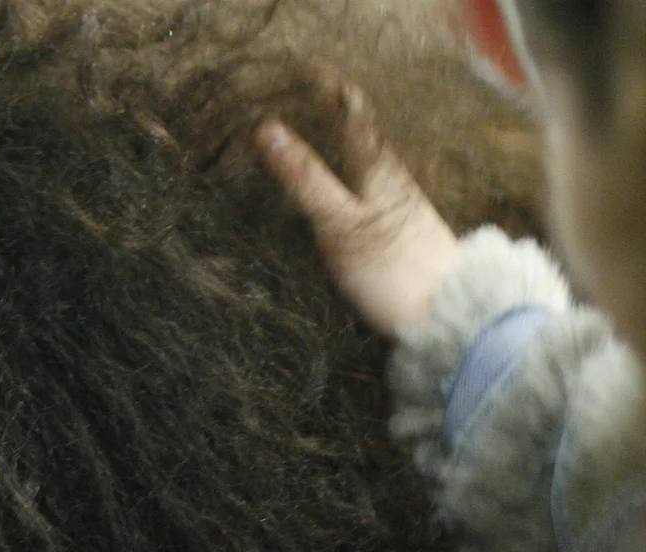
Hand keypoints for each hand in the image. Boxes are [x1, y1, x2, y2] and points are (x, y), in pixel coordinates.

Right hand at [255, 85, 457, 337]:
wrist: (446, 316)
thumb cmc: (394, 269)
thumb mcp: (340, 221)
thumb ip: (304, 177)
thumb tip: (267, 129)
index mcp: (378, 167)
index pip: (350, 111)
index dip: (325, 88)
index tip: (297, 72)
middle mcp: (390, 180)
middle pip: (354, 135)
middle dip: (323, 116)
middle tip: (289, 103)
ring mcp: (393, 208)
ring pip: (357, 165)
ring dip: (329, 150)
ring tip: (298, 143)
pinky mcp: (393, 235)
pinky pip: (358, 194)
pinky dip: (336, 184)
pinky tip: (324, 196)